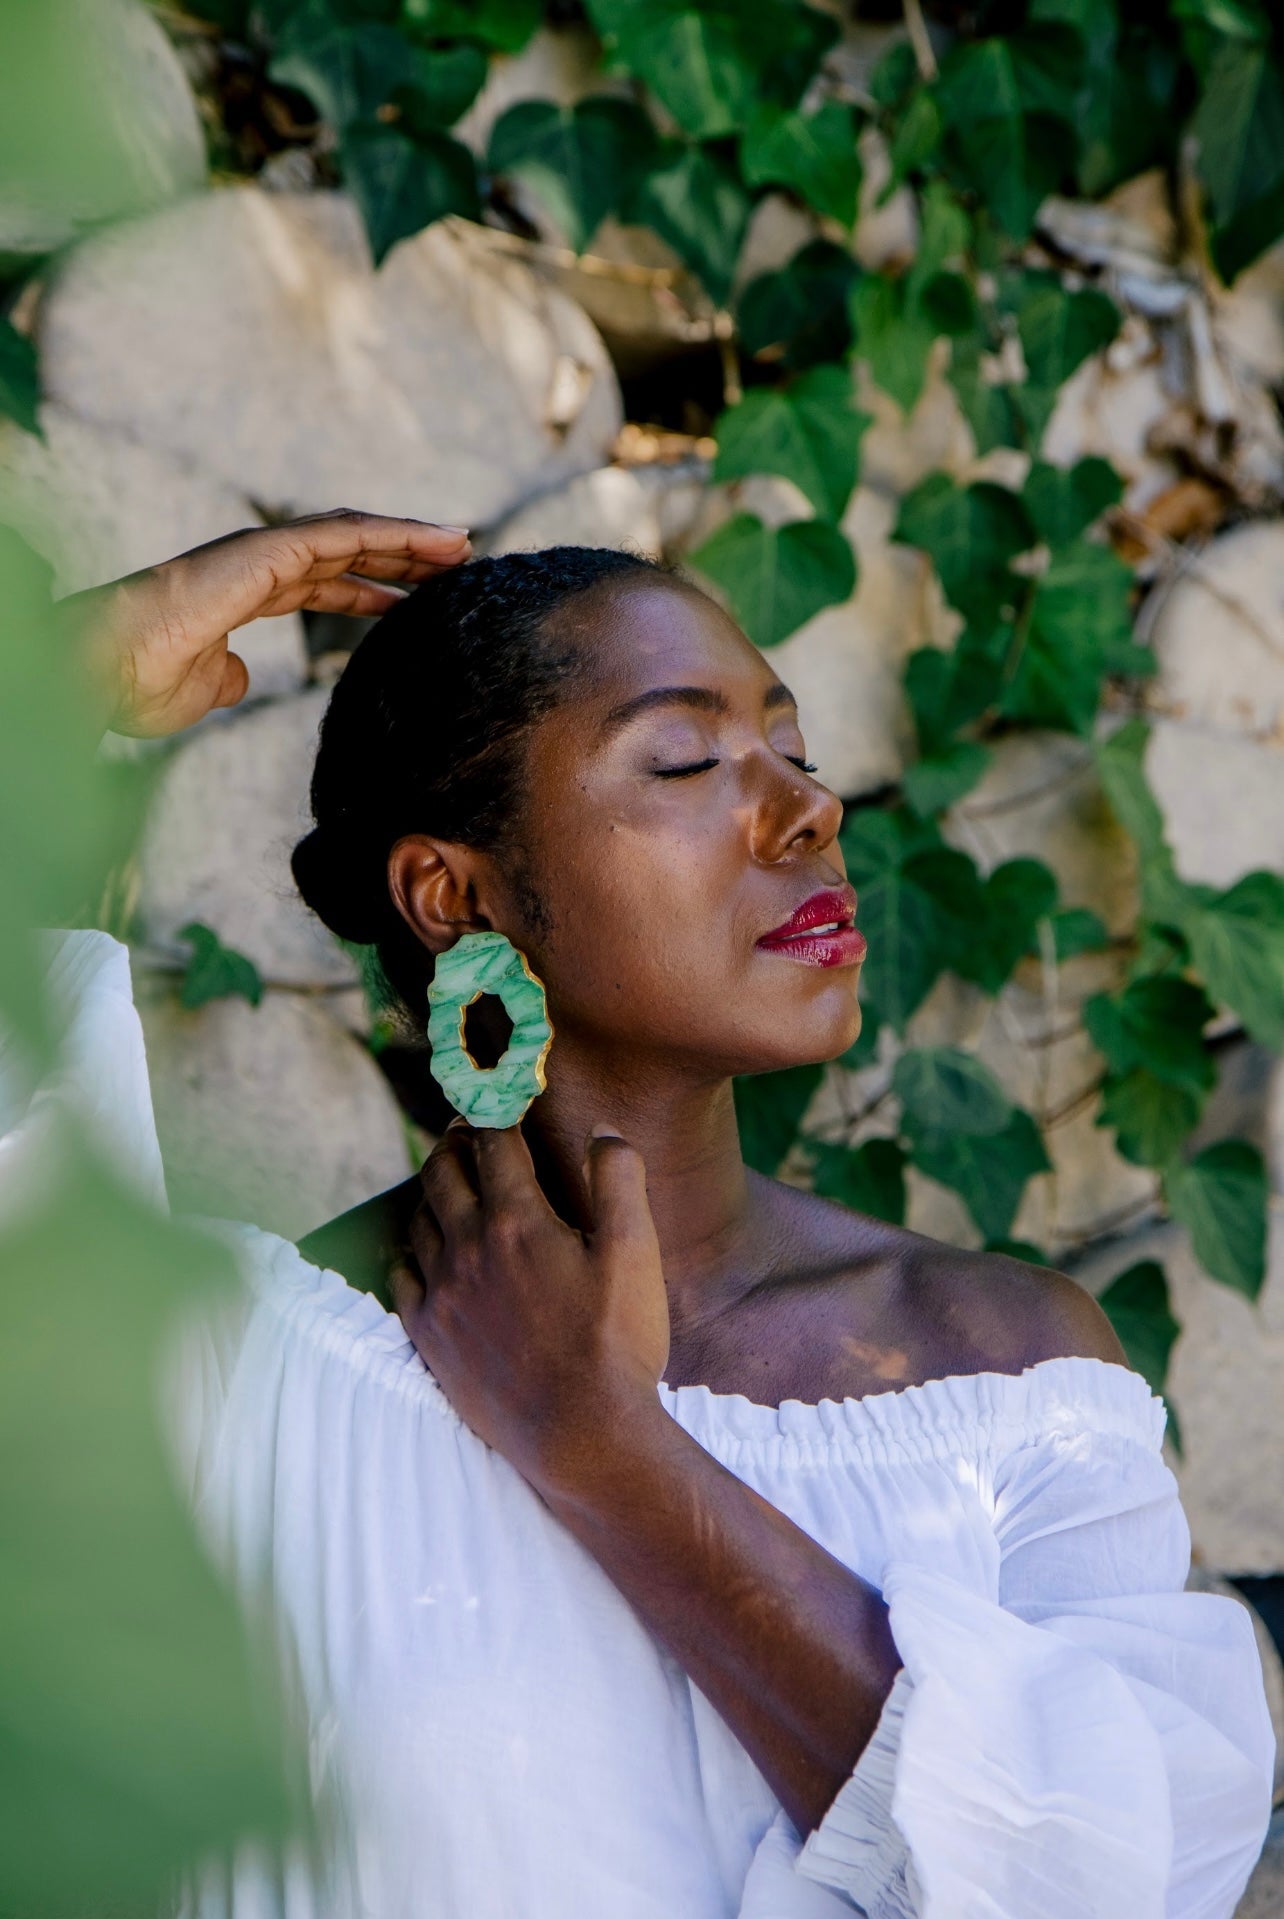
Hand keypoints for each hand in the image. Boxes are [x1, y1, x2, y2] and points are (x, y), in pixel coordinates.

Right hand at [66, 509, 470, 737]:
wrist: (103, 668)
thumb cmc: (138, 682)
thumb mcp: (200, 691)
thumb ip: (225, 679)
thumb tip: (238, 680)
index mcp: (246, 592)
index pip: (325, 583)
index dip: (373, 588)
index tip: (416, 601)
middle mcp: (259, 563)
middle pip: (350, 553)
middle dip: (405, 558)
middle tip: (459, 566)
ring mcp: (263, 551)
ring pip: (355, 535)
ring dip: (413, 540)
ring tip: (464, 547)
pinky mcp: (267, 550)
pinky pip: (345, 535)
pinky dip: (395, 536)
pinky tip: (436, 543)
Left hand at [390, 1123, 671, 1493]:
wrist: (583, 1435)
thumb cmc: (618, 1342)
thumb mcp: (637, 1253)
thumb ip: (620, 1180)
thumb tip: (603, 1131)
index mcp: (518, 1221)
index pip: (495, 1142)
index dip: (496, 1108)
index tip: (498, 1092)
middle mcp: (468, 1249)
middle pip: (443, 1171)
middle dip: (456, 1140)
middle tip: (468, 1129)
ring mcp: (442, 1294)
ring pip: (419, 1218)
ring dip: (432, 1189)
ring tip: (448, 1180)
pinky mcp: (428, 1336)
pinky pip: (401, 1275)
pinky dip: (409, 1248)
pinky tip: (422, 1247)